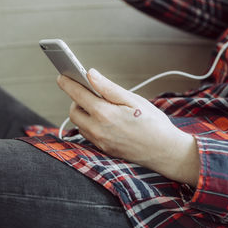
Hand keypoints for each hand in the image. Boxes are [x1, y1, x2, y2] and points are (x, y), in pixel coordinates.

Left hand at [57, 69, 199, 186]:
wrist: (166, 152)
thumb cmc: (154, 123)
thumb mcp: (133, 100)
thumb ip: (108, 88)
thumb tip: (90, 74)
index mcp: (104, 114)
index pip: (77, 95)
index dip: (68, 83)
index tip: (62, 76)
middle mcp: (98, 130)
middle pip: (74, 111)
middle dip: (77, 100)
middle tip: (91, 92)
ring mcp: (100, 142)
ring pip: (80, 124)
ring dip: (84, 113)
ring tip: (101, 106)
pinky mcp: (104, 150)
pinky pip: (89, 134)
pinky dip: (91, 124)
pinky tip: (106, 119)